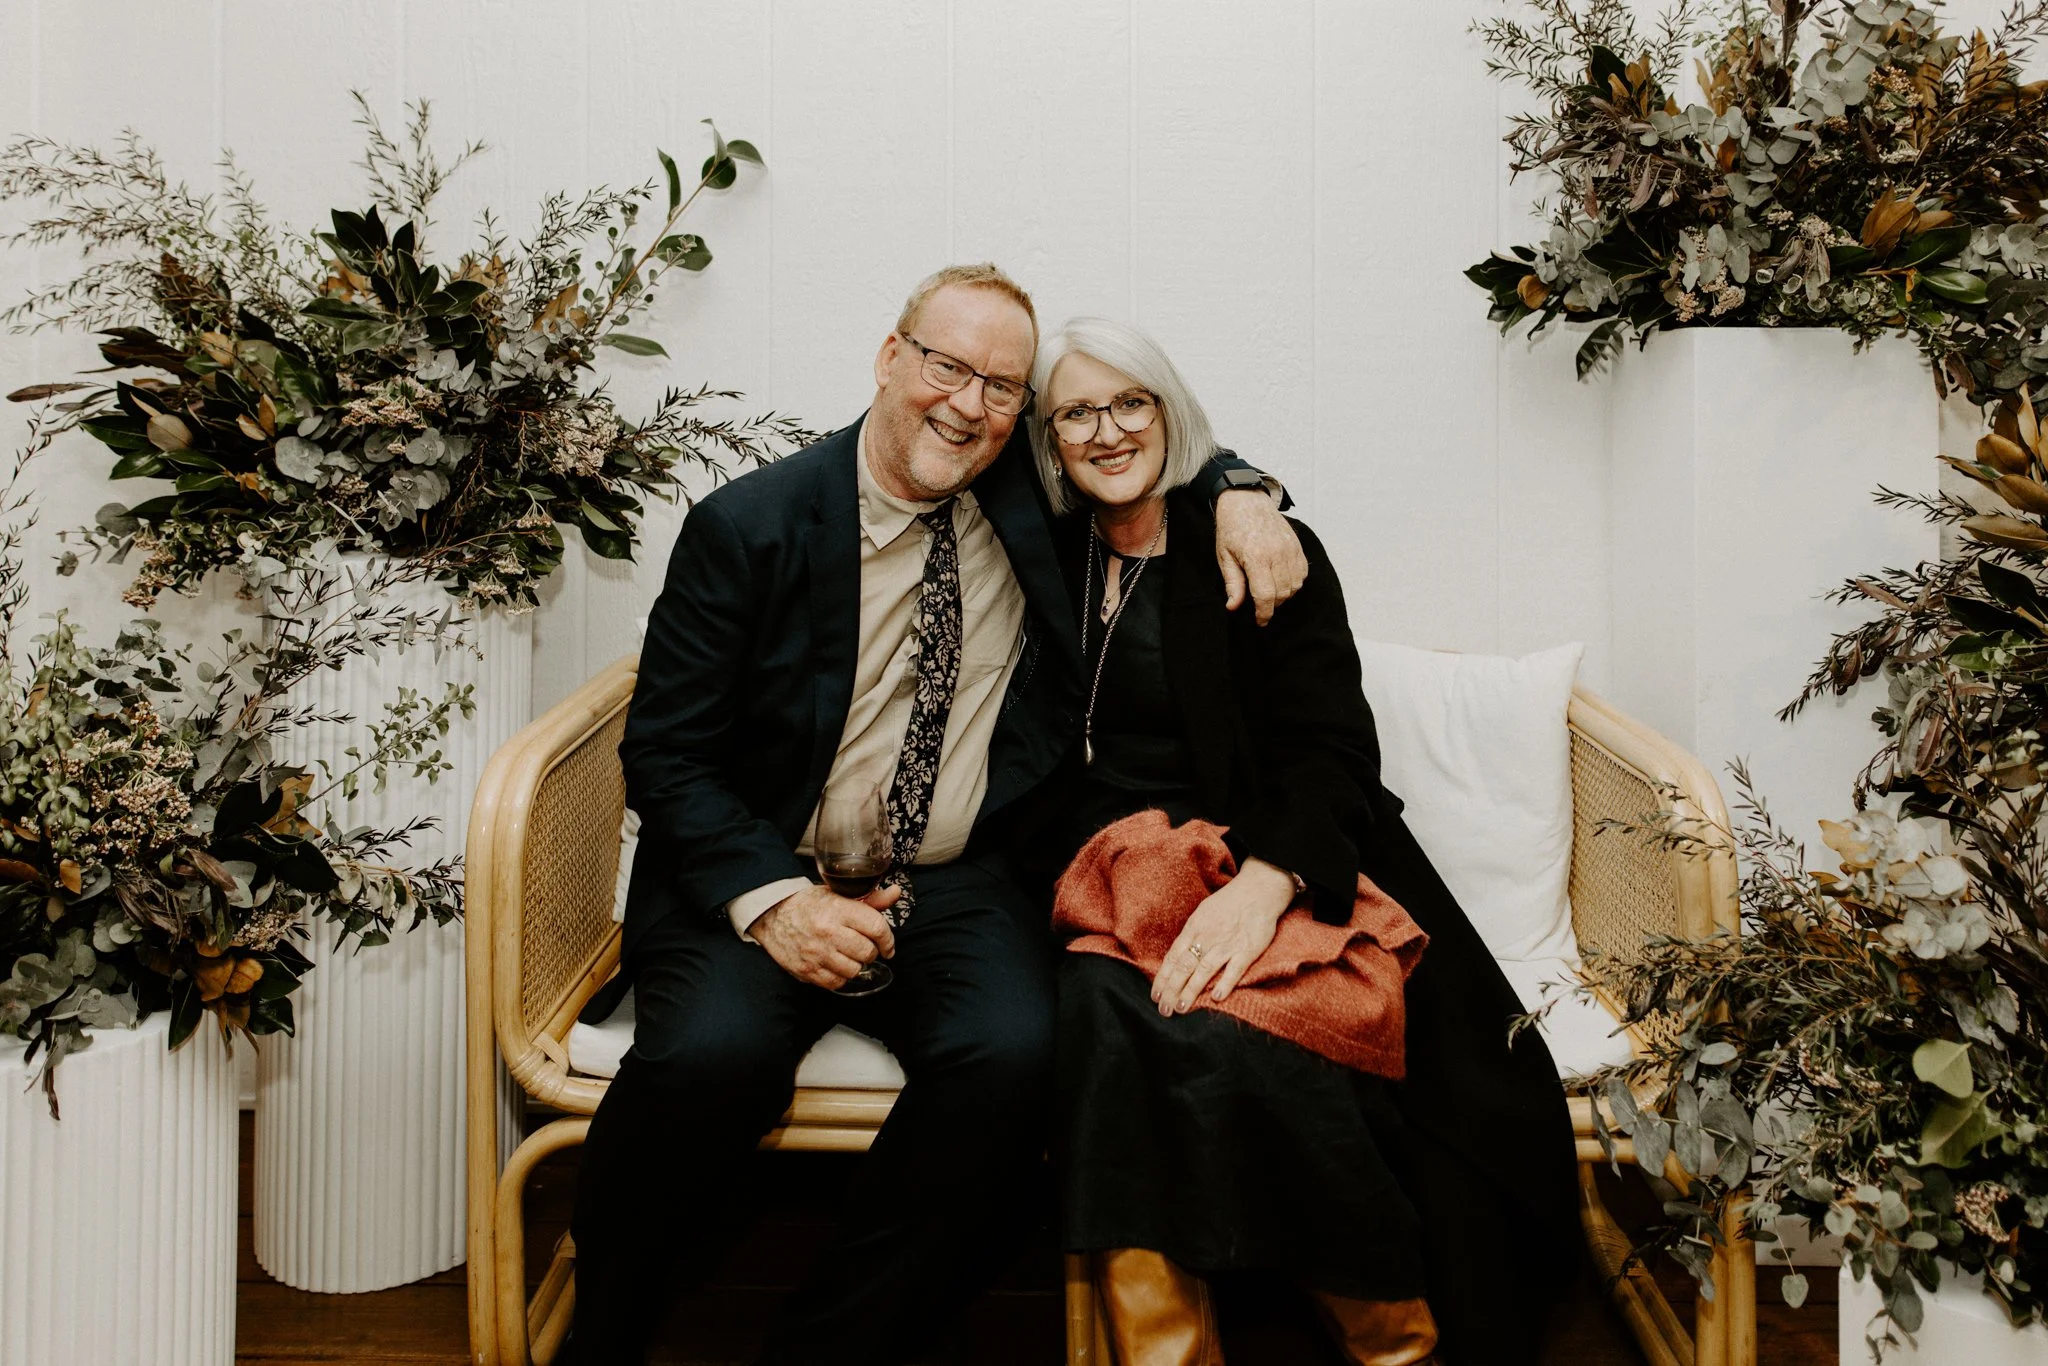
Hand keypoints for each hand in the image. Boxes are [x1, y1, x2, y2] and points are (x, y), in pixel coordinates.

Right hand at [752, 883, 899, 989]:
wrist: (773, 915)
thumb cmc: (808, 904)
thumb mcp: (838, 894)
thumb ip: (869, 899)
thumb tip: (895, 893)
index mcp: (838, 909)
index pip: (876, 927)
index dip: (888, 939)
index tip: (888, 945)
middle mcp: (828, 932)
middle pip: (867, 952)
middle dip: (872, 952)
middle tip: (865, 947)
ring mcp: (816, 954)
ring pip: (854, 970)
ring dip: (857, 965)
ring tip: (849, 955)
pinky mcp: (807, 970)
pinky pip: (837, 982)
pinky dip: (841, 976)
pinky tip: (837, 964)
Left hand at [1151, 858, 1296, 1015]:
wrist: (1258, 890)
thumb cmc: (1228, 903)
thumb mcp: (1202, 914)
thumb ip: (1192, 936)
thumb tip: (1178, 956)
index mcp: (1194, 929)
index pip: (1173, 957)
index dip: (1163, 978)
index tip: (1155, 995)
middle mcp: (1206, 938)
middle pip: (1184, 967)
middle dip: (1171, 990)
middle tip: (1164, 1010)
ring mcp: (1226, 944)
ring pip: (1204, 970)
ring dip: (1191, 990)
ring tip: (1181, 1007)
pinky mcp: (1247, 949)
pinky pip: (1234, 969)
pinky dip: (1225, 983)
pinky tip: (1216, 997)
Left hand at [1214, 489, 1307, 624]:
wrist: (1246, 500)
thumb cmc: (1232, 527)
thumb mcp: (1224, 556)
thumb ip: (1232, 583)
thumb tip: (1234, 607)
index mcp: (1257, 557)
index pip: (1265, 595)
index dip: (1264, 613)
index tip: (1260, 621)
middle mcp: (1277, 553)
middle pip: (1282, 593)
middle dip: (1272, 605)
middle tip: (1260, 605)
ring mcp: (1290, 549)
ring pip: (1295, 585)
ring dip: (1284, 595)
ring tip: (1269, 593)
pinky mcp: (1297, 546)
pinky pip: (1302, 573)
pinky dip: (1294, 582)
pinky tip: (1281, 581)